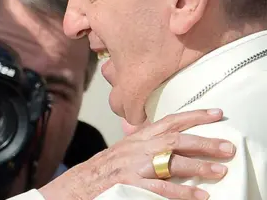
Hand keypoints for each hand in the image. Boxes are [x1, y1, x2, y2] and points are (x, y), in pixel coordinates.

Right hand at [39, 109, 235, 199]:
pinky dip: (181, 192)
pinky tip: (199, 195)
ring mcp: (133, 166)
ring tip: (220, 170)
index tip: (215, 113)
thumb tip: (166, 142)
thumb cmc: (101, 170)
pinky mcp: (130, 184)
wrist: (78, 184)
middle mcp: (136, 148)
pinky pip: (160, 188)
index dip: (193, 116)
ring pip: (170, 162)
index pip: (168, 121)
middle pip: (174, 139)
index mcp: (136, 138)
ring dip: (198, 166)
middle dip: (203, 141)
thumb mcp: (123, 151)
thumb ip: (143, 144)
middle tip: (226, 146)